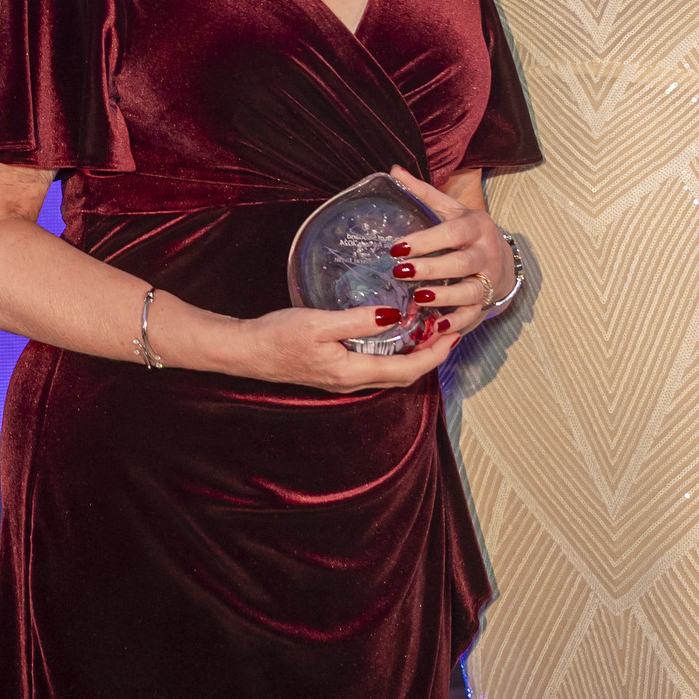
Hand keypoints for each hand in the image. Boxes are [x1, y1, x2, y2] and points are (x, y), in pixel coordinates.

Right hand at [190, 298, 463, 390]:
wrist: (245, 352)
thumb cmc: (278, 336)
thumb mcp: (318, 323)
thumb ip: (358, 320)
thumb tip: (395, 317)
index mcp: (352, 372)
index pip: (407, 370)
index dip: (434, 354)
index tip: (453, 334)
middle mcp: (352, 382)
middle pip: (404, 375)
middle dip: (430, 354)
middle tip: (449, 330)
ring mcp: (342, 380)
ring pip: (390, 372)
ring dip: (413, 354)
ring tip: (428, 330)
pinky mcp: (334, 372)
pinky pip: (375, 367)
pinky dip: (393, 353)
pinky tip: (393, 334)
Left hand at [383, 166, 513, 338]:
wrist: (504, 258)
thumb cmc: (468, 232)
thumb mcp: (451, 209)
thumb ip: (423, 193)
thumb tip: (393, 170)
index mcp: (476, 226)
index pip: (452, 232)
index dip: (426, 240)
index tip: (397, 247)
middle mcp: (486, 253)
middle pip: (461, 263)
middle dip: (432, 268)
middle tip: (401, 272)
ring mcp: (489, 280)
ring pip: (470, 291)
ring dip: (445, 296)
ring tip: (419, 298)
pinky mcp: (486, 303)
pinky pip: (473, 315)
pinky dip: (457, 322)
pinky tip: (438, 326)